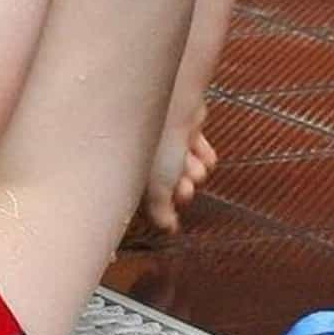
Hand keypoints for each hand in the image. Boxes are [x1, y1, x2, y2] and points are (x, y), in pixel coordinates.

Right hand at [141, 112, 218, 233]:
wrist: (174, 104)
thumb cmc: (154, 144)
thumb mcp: (154, 190)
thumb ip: (160, 214)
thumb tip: (169, 230)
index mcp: (130, 171)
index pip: (148, 202)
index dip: (162, 209)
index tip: (169, 213)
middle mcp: (145, 158)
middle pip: (173, 189)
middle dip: (182, 190)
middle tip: (183, 186)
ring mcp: (166, 144)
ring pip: (191, 173)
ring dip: (194, 172)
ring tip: (189, 162)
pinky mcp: (185, 131)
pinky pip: (203, 156)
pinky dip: (204, 155)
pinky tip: (198, 149)